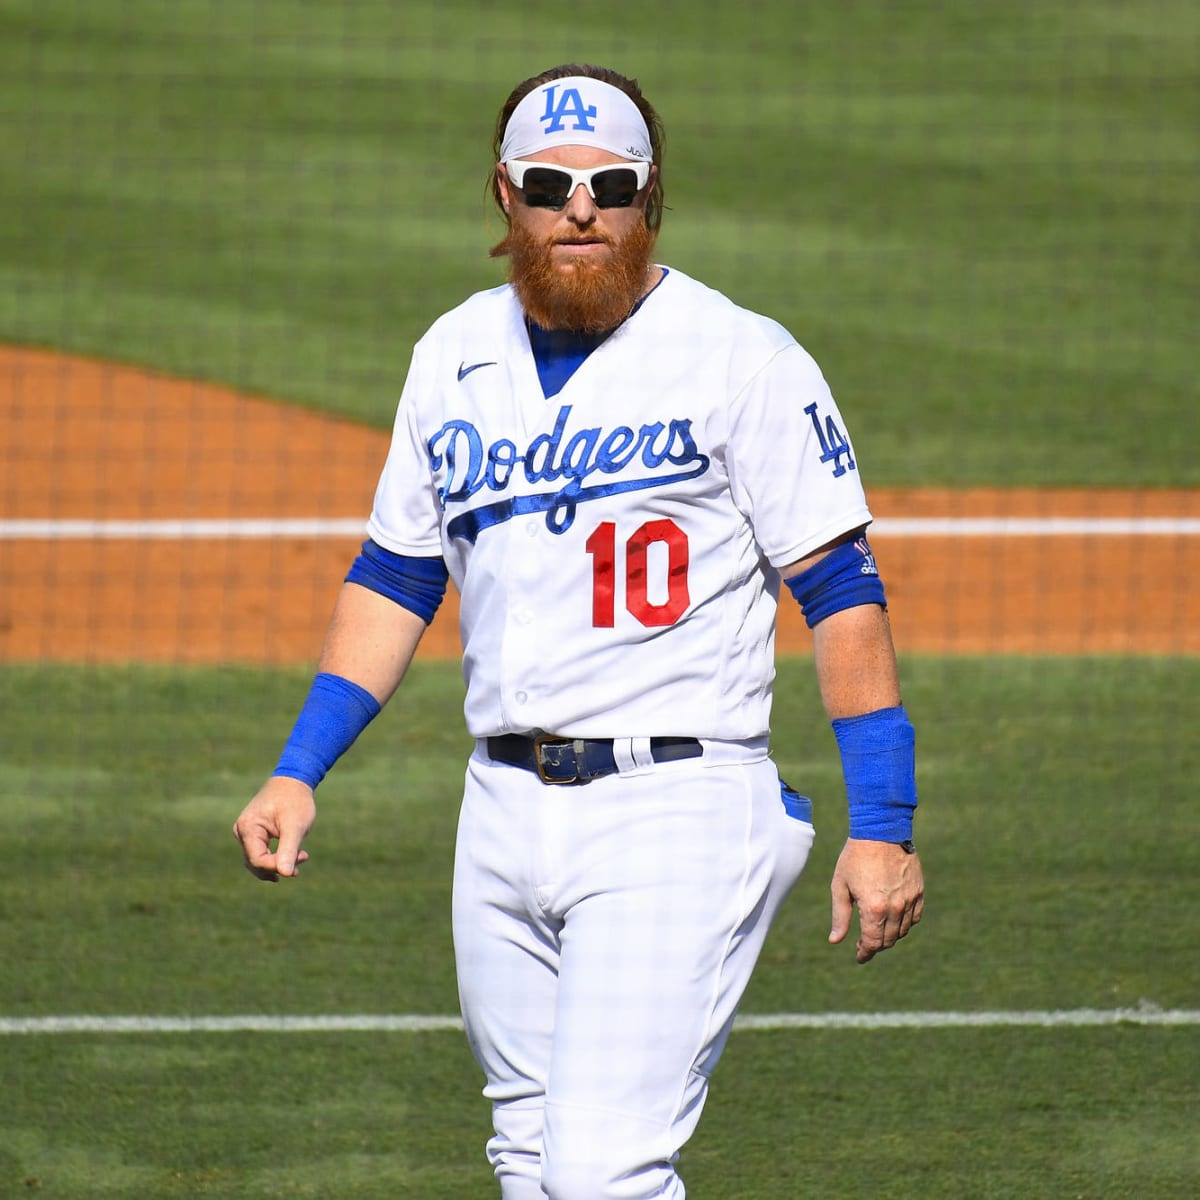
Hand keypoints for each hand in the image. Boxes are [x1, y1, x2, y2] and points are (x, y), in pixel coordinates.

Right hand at [232, 776, 316, 881]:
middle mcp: (241, 831)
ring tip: (303, 855)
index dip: (277, 866)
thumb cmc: (295, 800)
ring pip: (258, 860)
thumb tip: (285, 874)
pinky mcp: (253, 833)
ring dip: (279, 862)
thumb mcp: (295, 825)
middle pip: (255, 862)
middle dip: (279, 865)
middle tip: (304, 858)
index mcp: (248, 828)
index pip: (257, 860)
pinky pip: (261, 852)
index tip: (302, 858)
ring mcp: (245, 832)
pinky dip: (277, 856)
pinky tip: (295, 855)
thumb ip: (289, 850)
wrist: (293, 781)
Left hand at [829, 838, 923, 963]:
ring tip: (877, 930)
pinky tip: (894, 919)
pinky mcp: (918, 891)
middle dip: (875, 945)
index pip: (872, 943)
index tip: (859, 957)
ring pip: (903, 930)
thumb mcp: (840, 886)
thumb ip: (840, 916)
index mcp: (873, 909)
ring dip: (890, 936)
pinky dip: (905, 923)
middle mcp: (895, 908)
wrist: (880, 830)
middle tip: (864, 943)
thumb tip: (835, 941)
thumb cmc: (855, 857)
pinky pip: (914, 917)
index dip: (864, 953)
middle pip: (888, 940)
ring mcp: (909, 900)